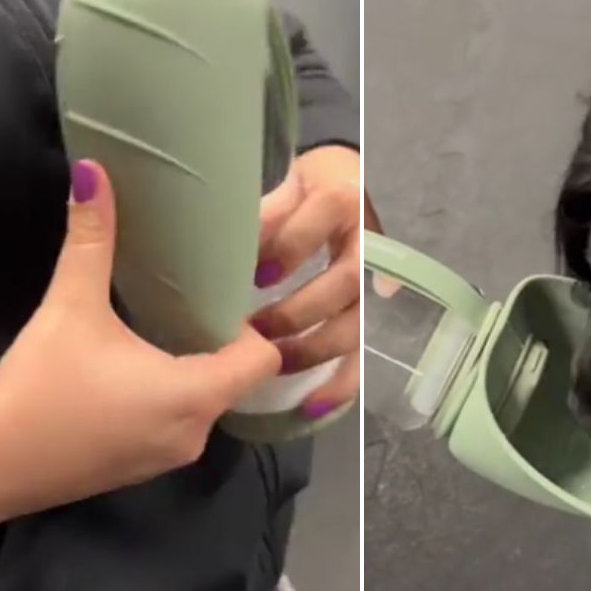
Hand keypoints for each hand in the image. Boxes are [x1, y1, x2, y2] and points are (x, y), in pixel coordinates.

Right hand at [0, 161, 279, 533]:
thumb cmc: (39, 386)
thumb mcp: (71, 306)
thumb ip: (91, 239)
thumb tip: (94, 171)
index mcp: (197, 395)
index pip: (263, 358)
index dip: (250, 325)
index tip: (220, 297)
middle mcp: (197, 434)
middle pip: (237, 379)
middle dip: (219, 342)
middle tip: (189, 303)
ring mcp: (170, 459)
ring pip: (207, 403)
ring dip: (193, 370)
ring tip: (160, 331)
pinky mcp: (143, 471)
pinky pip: (179, 425)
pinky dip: (170, 398)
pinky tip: (132, 373)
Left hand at [251, 146, 362, 416]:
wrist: (352, 187)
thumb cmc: (309, 187)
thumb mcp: (288, 184)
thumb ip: (264, 210)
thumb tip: (216, 242)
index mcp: (343, 199)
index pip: (322, 218)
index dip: (291, 246)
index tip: (258, 273)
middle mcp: (368, 242)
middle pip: (344, 284)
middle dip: (298, 311)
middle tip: (256, 329)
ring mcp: (374, 283)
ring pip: (355, 325)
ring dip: (313, 349)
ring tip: (275, 362)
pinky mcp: (372, 316)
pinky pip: (363, 356)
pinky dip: (340, 384)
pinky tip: (312, 406)